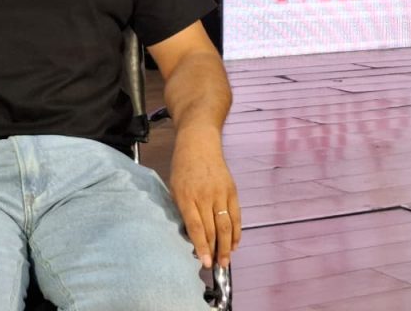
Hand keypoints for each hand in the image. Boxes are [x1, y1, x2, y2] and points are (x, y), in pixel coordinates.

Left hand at [168, 126, 241, 268]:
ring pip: (226, 225)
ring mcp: (220, 193)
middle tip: (215, 267)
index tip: (205, 262)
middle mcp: (204, 196)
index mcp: (186, 196)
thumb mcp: (174, 187)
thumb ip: (182, 210)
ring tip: (226, 261)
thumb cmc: (182, 167)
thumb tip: (191, 235)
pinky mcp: (232, 191)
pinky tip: (234, 244)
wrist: (199, 142)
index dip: (201, 247)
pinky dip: (236, 232)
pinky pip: (236, 216)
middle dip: (215, 250)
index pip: (196, 227)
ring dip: (227, 246)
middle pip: (213, 229)